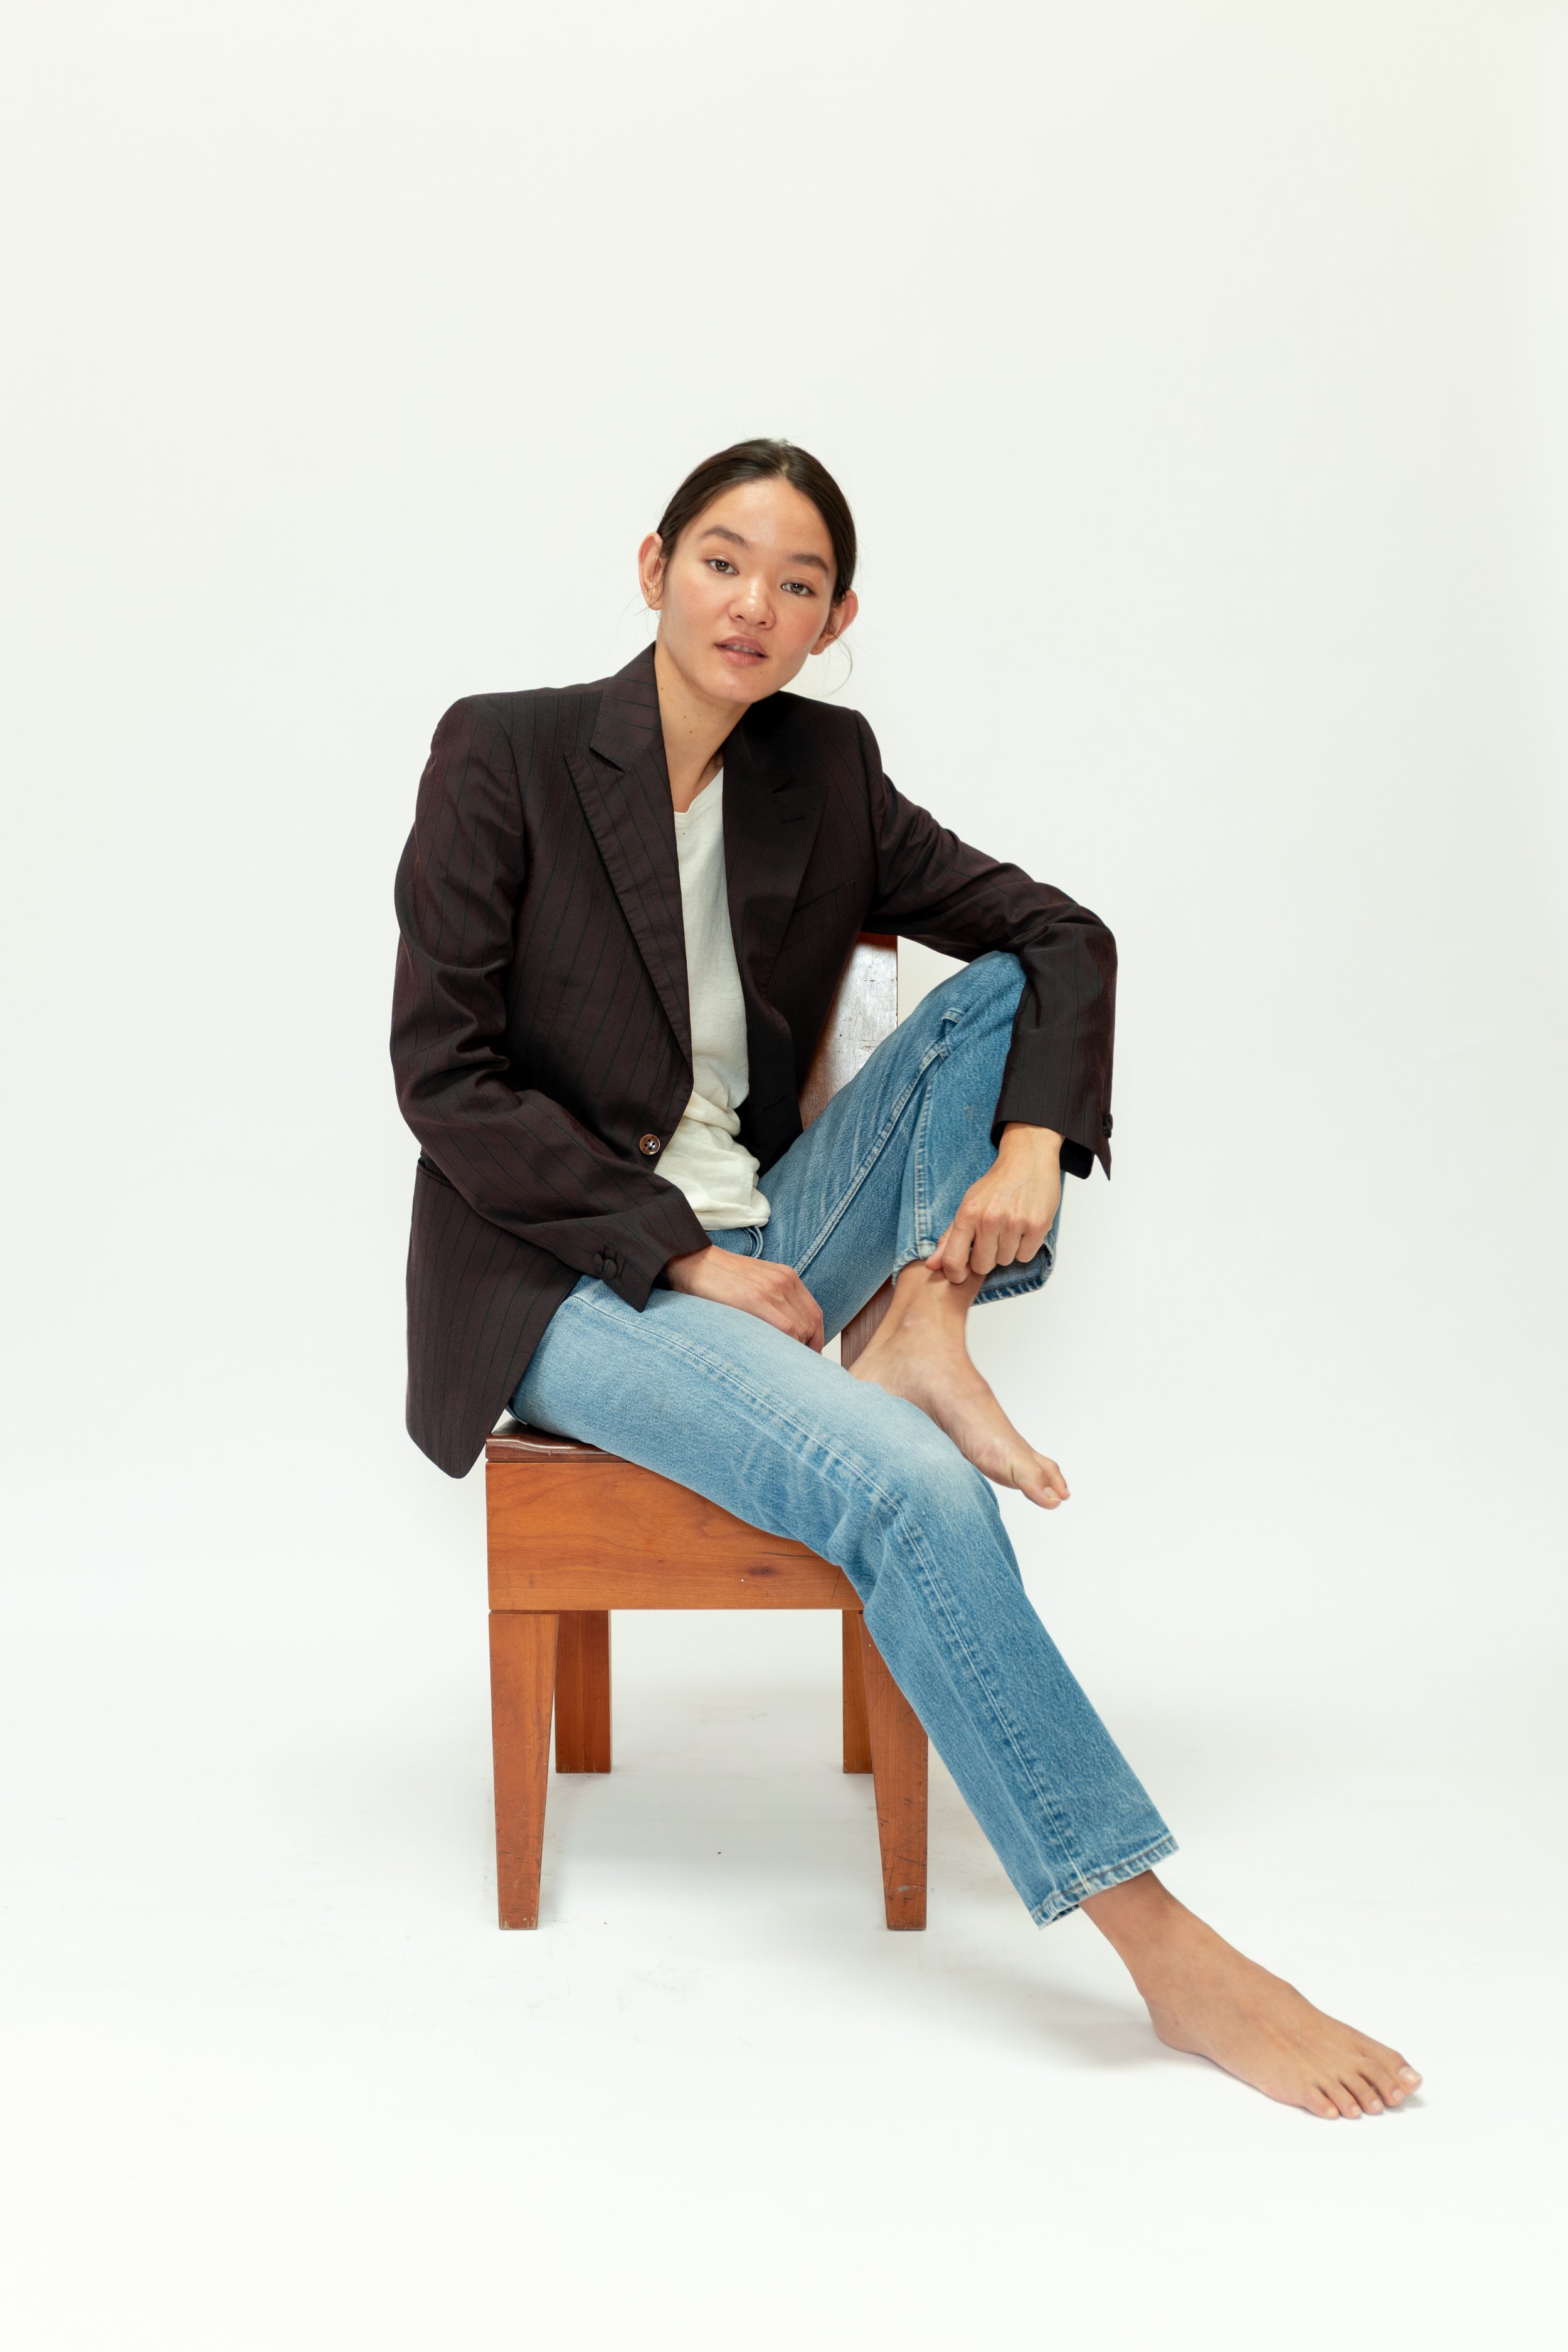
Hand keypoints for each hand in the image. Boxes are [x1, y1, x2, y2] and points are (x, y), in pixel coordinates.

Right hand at [664, 1243, 825, 1349]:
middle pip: (810, 1325)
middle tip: (792, 1368)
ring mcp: (771, 1289)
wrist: (692, 1260)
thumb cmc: (719, 1277)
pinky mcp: (754, 1299)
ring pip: (800, 1330)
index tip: (807, 1358)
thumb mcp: (756, 1283)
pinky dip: (785, 1346)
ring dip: (793, 1351)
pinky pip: (785, 1329)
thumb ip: (774, 1301)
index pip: (815, 1315)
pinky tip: (771, 1357)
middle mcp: (784, 1281)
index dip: (815, 1341)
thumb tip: (787, 1334)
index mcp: (787, 1277)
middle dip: (805, 1349)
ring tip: (779, 1365)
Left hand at [926, 1124, 1062, 1283]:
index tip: (960, 1275)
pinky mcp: (1037, 1225)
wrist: (1027, 1160)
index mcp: (968, 1214)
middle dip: (986, 1257)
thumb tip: (931, 1266)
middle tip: (992, 1238)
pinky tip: (1023, 1228)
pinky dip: (1024, 1247)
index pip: (953, 1260)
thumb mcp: (967, 1205)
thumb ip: (949, 1238)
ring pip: (1005, 1261)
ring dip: (1007, 1250)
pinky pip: (1025, 1256)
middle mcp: (989, 1219)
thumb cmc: (996, 1186)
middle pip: (982, 1266)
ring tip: (1009, 1228)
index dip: (955, 1274)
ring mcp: (1014, 1222)